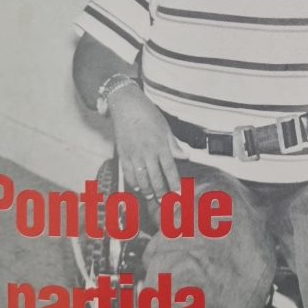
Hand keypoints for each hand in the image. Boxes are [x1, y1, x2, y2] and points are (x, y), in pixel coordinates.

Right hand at [107, 83, 184, 212]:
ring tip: (153, 197)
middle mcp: (147, 152)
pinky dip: (134, 183)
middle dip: (162, 193)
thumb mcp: (166, 128)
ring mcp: (133, 154)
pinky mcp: (122, 154)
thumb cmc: (148, 114)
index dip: (174, 184)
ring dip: (148, 191)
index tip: (179, 194)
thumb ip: (174, 145)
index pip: (169, 169)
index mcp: (160, 145)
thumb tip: (185, 157)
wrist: (126, 105)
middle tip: (167, 202)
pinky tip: (139, 187)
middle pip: (155, 178)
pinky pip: (128, 173)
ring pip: (141, 179)